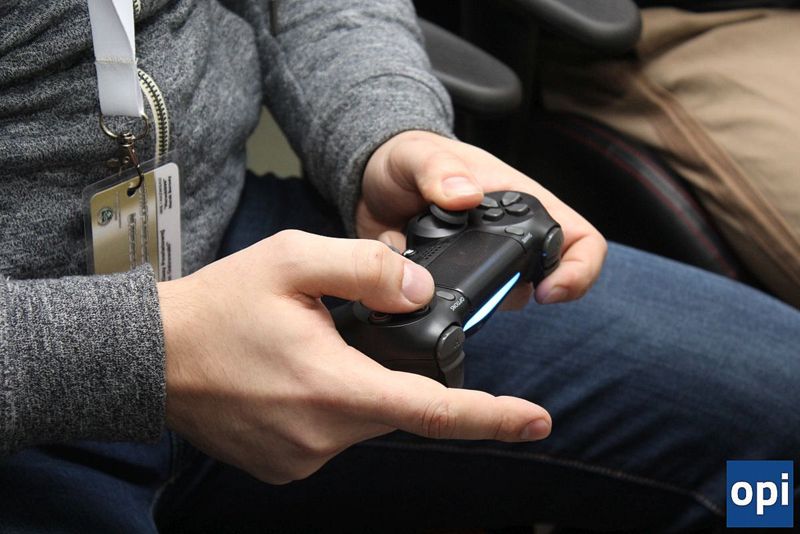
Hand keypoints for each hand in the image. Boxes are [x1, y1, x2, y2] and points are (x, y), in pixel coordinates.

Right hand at [159, 230, 551, 483]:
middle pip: (396, 403)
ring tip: (302, 349)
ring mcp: (302, 459)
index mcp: (333, 387)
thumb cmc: (217, 306)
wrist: (151, 356)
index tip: (536, 421)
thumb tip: (420, 290)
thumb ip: (365, 268)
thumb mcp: (293, 260)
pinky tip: (291, 375)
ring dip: (354, 381)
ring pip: (364, 416)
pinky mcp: (285, 466)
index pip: (432, 411)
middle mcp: (322, 436)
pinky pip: (333, 432)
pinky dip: (331, 401)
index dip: (492, 418)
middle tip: (338, 330)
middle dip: (388, 365)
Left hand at [358, 131, 606, 305]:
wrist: (369, 180)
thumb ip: (438, 171)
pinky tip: (414, 283)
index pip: (580, 240)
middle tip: (479, 291)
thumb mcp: (417, 155)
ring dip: (474, 300)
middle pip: (544, 280)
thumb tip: (466, 196)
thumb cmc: (408, 158)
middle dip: (514, 292)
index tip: (547, 292)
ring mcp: (483, 263)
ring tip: (435, 277)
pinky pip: (461, 308)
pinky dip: (439, 302)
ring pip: (503, 300)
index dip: (578, 271)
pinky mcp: (454, 282)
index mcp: (518, 202)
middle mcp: (509, 237)